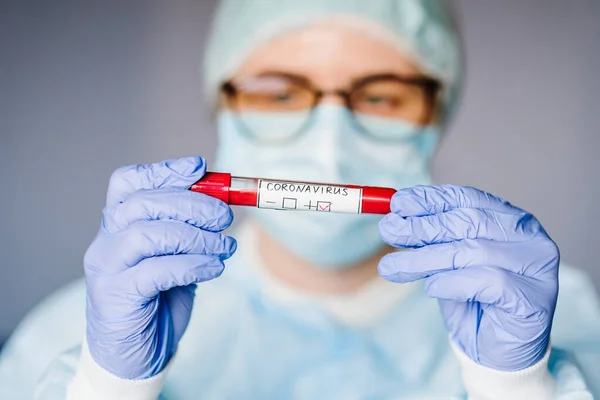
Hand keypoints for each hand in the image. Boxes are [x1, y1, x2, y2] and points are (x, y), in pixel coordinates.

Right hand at [83, 157, 235, 378]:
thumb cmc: (158, 302)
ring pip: (147, 234)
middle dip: (191, 203)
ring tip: (224, 246)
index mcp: (117, 226)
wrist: (134, 356)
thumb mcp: (177, 258)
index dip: (163, 170)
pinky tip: (215, 267)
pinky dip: (192, 264)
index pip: (127, 182)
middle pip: (142, 204)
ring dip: (196, 236)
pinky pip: (156, 271)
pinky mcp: (116, 297)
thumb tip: (222, 202)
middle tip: (225, 216)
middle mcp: (105, 242)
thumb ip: (189, 231)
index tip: (199, 167)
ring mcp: (106, 269)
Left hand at [378, 185, 558, 370]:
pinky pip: (487, 282)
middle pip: (468, 221)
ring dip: (424, 258)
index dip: (430, 199)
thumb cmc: (472, 302)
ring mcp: (536, 267)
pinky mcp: (534, 298)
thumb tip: (394, 218)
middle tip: (388, 231)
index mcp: (510, 220)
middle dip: (422, 226)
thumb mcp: (445, 264)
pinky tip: (432, 288)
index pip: (468, 199)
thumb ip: (429, 239)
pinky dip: (452, 283)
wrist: (495, 353)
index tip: (398, 203)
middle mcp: (529, 238)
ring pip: (472, 251)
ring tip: (392, 266)